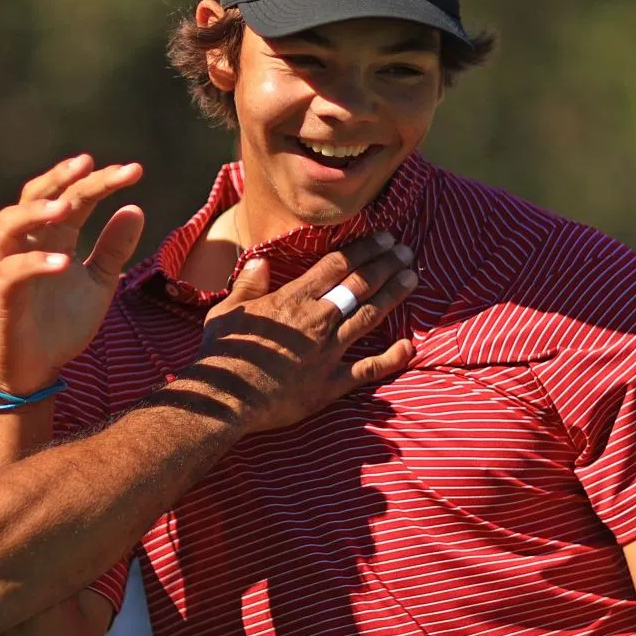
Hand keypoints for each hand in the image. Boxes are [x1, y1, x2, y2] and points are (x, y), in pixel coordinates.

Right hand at [0, 155, 145, 392]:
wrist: (36, 370)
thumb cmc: (62, 324)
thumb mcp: (99, 284)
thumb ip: (113, 249)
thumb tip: (135, 208)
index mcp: (52, 238)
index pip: (73, 197)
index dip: (100, 181)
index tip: (134, 171)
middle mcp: (26, 245)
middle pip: (34, 196)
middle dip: (59, 177)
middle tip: (87, 164)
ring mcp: (8, 268)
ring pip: (8, 225)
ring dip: (36, 212)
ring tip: (66, 207)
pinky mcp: (1, 298)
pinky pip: (11, 273)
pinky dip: (35, 263)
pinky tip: (63, 262)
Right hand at [180, 231, 418, 433]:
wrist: (226, 398)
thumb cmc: (223, 354)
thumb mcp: (227, 311)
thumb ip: (248, 285)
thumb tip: (260, 262)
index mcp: (293, 300)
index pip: (337, 265)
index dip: (364, 248)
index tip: (383, 237)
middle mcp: (317, 320)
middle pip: (359, 285)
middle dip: (385, 264)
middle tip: (405, 252)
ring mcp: (328, 352)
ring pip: (368, 316)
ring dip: (393, 295)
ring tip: (412, 278)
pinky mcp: (331, 384)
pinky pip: (368, 370)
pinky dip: (391, 358)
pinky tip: (409, 346)